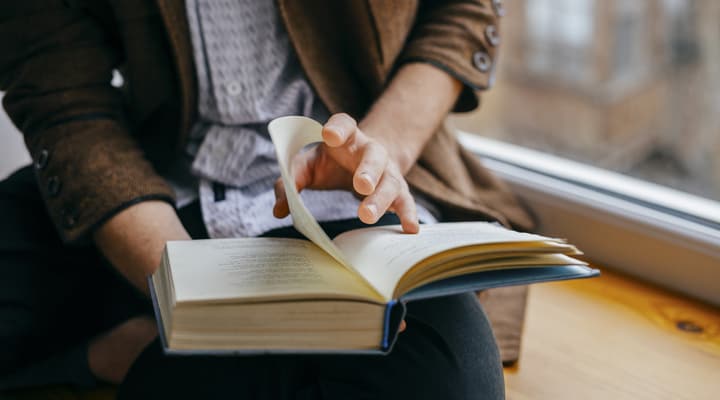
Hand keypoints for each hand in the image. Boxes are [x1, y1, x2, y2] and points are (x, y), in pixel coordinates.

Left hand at [273, 113, 419, 233]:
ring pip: (389, 182)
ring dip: (381, 198)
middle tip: (360, 185)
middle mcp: (371, 151)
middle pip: (373, 156)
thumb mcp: (307, 166)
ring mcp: (387, 172)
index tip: (330, 135)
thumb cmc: (330, 163)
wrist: (364, 164)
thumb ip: (290, 181)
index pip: (344, 125)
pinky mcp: (398, 191)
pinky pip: (405, 202)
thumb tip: (280, 209)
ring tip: (367, 215)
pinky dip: (408, 214)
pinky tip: (410, 228)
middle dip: (368, 170)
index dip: (338, 128)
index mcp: (346, 138)